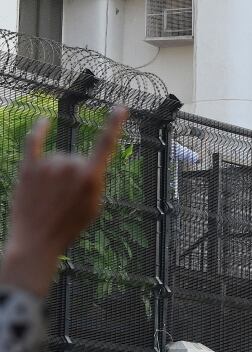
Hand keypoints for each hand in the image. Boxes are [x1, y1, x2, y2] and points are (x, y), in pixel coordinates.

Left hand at [0, 107, 127, 296]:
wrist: (36, 241)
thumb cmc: (68, 227)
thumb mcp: (93, 207)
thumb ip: (93, 181)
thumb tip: (86, 165)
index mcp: (91, 176)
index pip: (106, 143)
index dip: (114, 124)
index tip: (121, 107)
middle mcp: (69, 165)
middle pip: (77, 160)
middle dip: (74, 176)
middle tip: (67, 201)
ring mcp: (47, 165)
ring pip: (58, 160)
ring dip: (56, 175)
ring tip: (50, 199)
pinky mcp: (27, 169)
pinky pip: (33, 143)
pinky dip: (39, 131)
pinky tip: (43, 121)